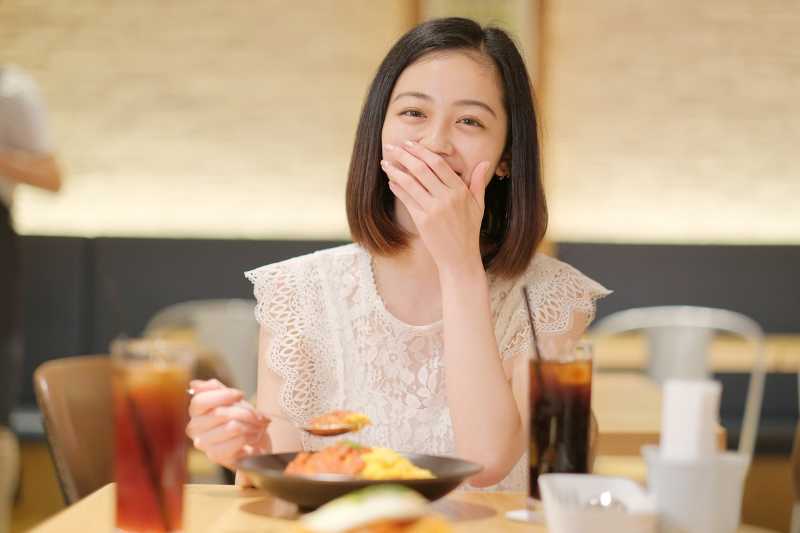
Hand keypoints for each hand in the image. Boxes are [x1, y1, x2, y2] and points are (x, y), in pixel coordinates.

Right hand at [185, 379, 270, 469]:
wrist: (256, 442)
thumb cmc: (242, 419)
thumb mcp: (231, 399)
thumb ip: (214, 389)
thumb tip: (195, 385)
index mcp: (196, 412)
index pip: (199, 401)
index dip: (223, 396)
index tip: (240, 395)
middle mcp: (195, 429)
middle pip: (220, 413)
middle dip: (245, 412)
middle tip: (257, 416)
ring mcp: (204, 444)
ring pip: (232, 427)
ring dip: (251, 426)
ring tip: (257, 428)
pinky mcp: (217, 457)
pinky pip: (238, 442)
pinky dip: (251, 438)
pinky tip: (253, 441)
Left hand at [381, 141, 491, 274]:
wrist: (460, 258)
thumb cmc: (469, 230)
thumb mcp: (479, 205)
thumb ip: (479, 182)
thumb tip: (484, 162)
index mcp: (460, 191)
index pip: (438, 164)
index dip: (422, 151)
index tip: (410, 144)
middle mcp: (447, 198)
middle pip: (422, 169)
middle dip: (404, 156)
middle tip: (392, 146)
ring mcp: (434, 209)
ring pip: (411, 183)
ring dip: (395, 171)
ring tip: (385, 162)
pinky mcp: (423, 221)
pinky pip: (407, 200)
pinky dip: (397, 188)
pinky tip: (391, 181)